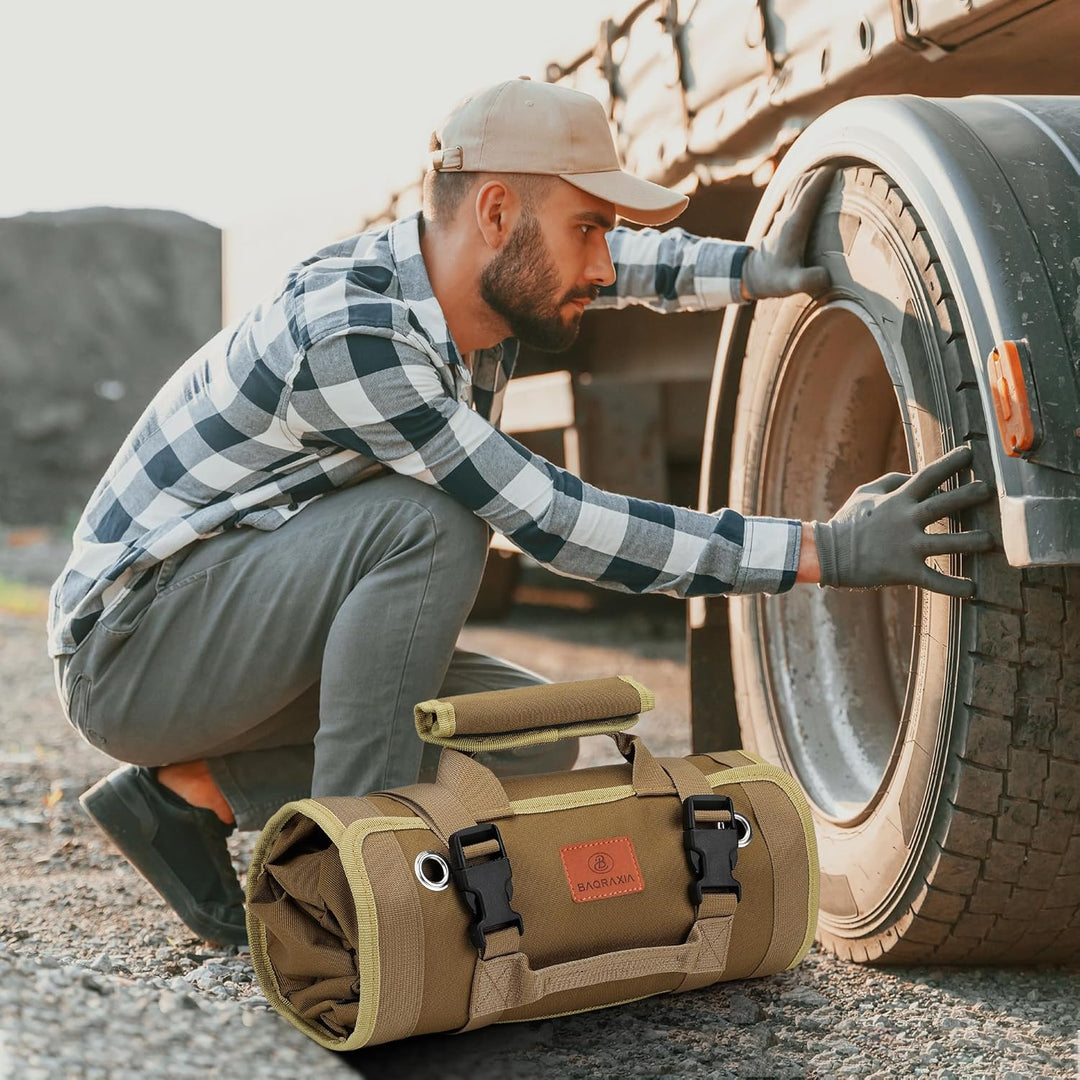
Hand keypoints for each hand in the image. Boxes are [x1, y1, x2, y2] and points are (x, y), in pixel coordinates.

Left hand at [741, 167, 834, 299]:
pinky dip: (806, 183)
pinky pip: (795, 192)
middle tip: (843, 159)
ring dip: (814, 174)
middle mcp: (787, 216)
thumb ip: (807, 281)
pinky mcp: (782, 218)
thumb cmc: (774, 280)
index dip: (822, 180)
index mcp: (793, 226)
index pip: (808, 196)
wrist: (751, 277)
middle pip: (804, 184)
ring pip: (798, 185)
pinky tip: (814, 182)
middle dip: (822, 171)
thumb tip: (825, 276)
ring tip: (831, 166)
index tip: (838, 166)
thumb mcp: (791, 284)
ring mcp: (783, 215)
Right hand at [812, 446, 994, 596]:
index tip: (969, 452)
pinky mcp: (904, 571)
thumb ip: (890, 481)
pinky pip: (934, 580)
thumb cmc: (847, 523)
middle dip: (967, 496)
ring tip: (990, 540)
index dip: (949, 463)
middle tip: (988, 490)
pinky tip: (972, 590)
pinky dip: (954, 586)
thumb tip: (914, 474)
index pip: (927, 476)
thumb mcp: (864, 494)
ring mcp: (906, 547)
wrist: (828, 555)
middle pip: (942, 505)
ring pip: (946, 544)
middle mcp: (905, 521)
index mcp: (896, 500)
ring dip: (971, 542)